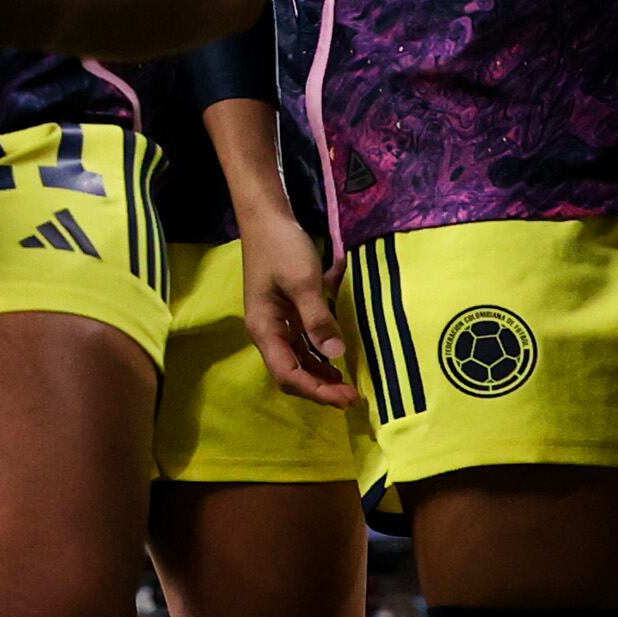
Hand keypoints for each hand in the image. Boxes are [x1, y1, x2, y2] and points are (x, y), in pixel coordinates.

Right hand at [235, 197, 361, 412]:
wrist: (267, 220)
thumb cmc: (282, 249)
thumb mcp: (304, 282)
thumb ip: (318, 318)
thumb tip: (336, 354)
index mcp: (265, 328)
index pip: (288, 374)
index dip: (317, 391)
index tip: (348, 396)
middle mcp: (267, 332)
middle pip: (290, 374)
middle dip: (319, 389)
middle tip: (353, 396)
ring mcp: (276, 324)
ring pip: (297, 362)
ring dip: (320, 377)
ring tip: (349, 385)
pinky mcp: (286, 315)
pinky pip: (302, 346)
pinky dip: (319, 358)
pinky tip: (338, 359)